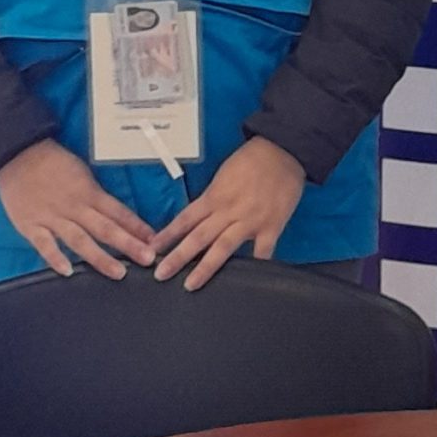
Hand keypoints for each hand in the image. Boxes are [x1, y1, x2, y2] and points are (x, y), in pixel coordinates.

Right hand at [0, 139, 156, 279]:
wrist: (17, 153)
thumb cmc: (52, 163)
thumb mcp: (81, 173)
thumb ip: (95, 195)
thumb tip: (117, 215)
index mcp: (89, 192)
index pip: (118, 212)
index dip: (137, 227)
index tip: (155, 242)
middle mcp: (74, 207)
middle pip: (105, 228)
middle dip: (128, 244)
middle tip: (148, 259)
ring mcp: (52, 217)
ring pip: (79, 240)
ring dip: (100, 257)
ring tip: (118, 272)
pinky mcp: (31, 225)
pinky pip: (44, 244)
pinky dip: (55, 257)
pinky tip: (68, 271)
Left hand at [152, 136, 306, 290]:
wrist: (283, 151)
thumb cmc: (251, 160)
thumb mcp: (224, 175)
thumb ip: (213, 198)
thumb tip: (199, 218)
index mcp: (214, 196)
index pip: (185, 219)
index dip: (168, 235)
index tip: (153, 249)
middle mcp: (228, 210)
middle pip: (198, 237)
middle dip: (178, 257)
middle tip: (160, 274)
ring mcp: (250, 220)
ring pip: (223, 248)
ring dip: (205, 268)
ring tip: (190, 284)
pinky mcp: (271, 226)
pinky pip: (262, 252)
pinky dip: (255, 266)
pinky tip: (246, 280)